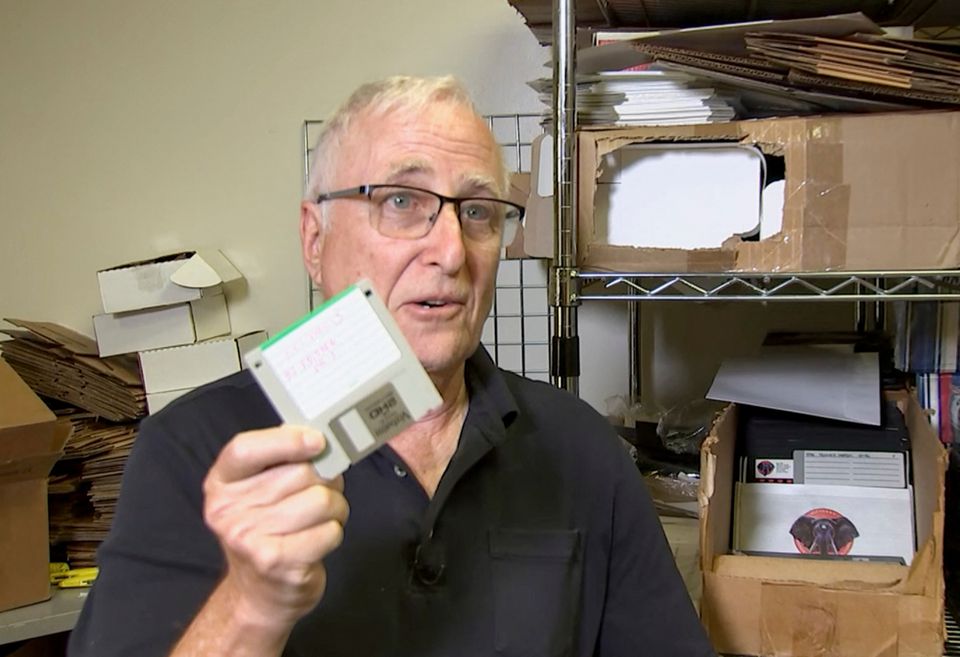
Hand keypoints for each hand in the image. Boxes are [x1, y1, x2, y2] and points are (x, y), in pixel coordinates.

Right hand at [202, 425, 348, 632]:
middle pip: (299, 473)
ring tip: (320, 519)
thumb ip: (279, 461)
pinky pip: (329, 530)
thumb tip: (312, 435)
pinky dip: (334, 532)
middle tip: (321, 493)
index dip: (286, 441)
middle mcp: (228, 510)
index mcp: (222, 485)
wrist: (260, 595)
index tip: (317, 440)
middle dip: (325, 481)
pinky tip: (317, 540)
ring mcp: (249, 538)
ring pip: (320, 500)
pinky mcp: (276, 562)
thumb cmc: (268, 535)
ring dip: (334, 509)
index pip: (245, 448)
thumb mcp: (259, 493)